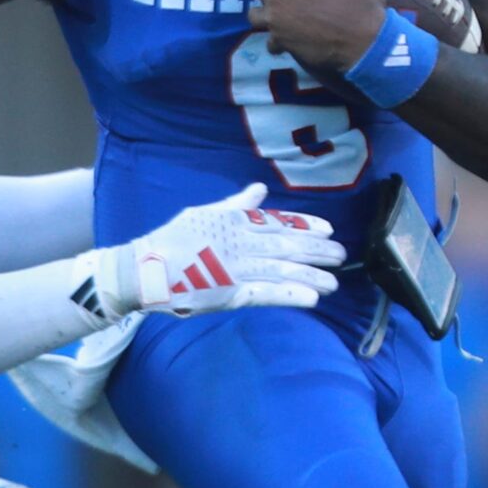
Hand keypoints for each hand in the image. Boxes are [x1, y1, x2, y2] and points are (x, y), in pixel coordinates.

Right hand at [91, 184, 343, 317]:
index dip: (305, 224)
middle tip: (341, 254)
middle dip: (316, 250)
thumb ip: (236, 204)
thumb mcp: (204, 212)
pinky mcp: (231, 293)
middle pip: (287, 245)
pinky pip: (267, 294)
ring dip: (311, 275)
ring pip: (282, 270)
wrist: (146, 269)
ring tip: (334, 282)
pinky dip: (290, 295)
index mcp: (235, 221)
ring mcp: (238, 268)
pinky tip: (312, 298)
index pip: (278, 222)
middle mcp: (241, 242)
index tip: (328, 228)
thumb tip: (259, 189)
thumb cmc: (172, 239)